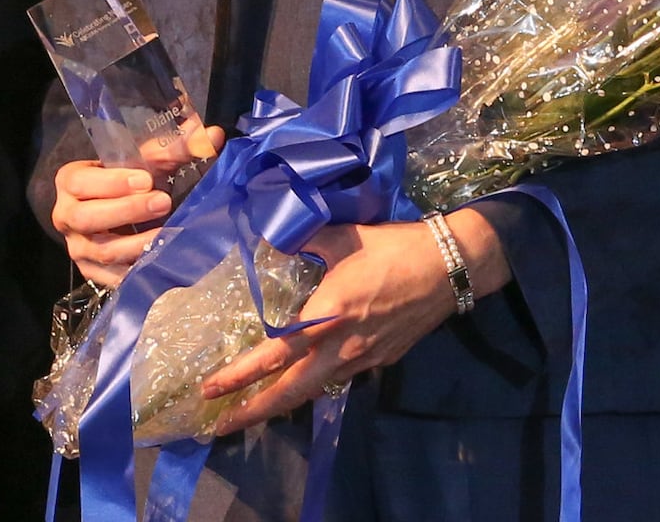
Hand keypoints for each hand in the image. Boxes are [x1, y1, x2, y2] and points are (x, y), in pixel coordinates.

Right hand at [49, 125, 223, 289]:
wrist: (108, 209)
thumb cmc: (124, 180)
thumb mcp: (142, 160)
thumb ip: (174, 148)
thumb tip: (213, 136)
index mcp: (71, 181)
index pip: (82, 182)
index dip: (112, 183)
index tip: (146, 180)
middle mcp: (66, 217)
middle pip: (88, 218)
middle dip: (127, 211)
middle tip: (163, 202)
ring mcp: (79, 249)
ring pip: (103, 252)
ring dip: (138, 244)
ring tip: (168, 233)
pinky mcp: (93, 273)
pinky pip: (114, 278)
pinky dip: (139, 272)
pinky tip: (162, 261)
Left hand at [196, 209, 508, 437]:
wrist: (449, 267)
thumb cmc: (393, 248)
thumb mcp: (342, 235)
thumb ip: (304, 241)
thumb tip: (272, 238)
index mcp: (327, 315)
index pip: (275, 353)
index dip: (240, 375)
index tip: (211, 389)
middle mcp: (341, 346)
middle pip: (291, 391)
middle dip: (255, 411)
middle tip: (223, 424)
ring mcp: (363, 358)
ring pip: (315, 388)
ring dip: (284, 401)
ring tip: (257, 408)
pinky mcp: (381, 360)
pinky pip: (340, 376)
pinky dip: (316, 383)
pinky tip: (306, 377)